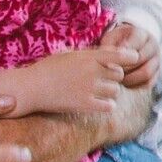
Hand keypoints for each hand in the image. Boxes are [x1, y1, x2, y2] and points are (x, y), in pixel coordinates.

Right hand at [0, 44, 133, 123]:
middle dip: (114, 77)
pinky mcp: (85, 104)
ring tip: (98, 92)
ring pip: (116, 90)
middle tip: (102, 81)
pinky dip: (107, 105)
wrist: (30, 87)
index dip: (130, 58)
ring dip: (110, 92)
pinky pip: (109, 106)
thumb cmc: (48, 69)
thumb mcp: (71, 55)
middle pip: (119, 74)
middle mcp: (92, 70)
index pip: (120, 55)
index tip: (132, 61)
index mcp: (89, 56)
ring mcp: (89, 88)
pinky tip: (99, 103)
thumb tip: (113, 54)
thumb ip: (92, 55)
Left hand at [103, 18, 159, 86]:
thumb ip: (109, 45)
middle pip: (141, 59)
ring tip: (116, 80)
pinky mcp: (157, 74)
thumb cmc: (118, 43)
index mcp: (142, 35)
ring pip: (146, 73)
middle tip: (110, 73)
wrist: (132, 49)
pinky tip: (124, 84)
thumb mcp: (112, 38)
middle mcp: (153, 46)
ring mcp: (157, 61)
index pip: (135, 43)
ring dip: (129, 78)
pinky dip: (135, 86)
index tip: (108, 60)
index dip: (121, 53)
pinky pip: (148, 83)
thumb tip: (108, 55)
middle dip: (123, 67)